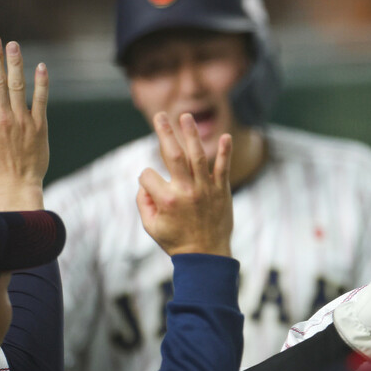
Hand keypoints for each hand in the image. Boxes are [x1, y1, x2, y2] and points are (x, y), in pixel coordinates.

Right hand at [137, 111, 232, 256]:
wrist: (207, 255)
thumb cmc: (176, 241)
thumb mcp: (151, 227)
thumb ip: (144, 202)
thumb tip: (145, 181)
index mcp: (167, 200)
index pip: (148, 175)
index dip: (145, 179)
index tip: (151, 188)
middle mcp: (187, 191)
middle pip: (173, 154)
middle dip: (165, 132)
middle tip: (160, 115)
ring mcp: (206, 189)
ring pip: (198, 156)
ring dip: (192, 134)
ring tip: (187, 117)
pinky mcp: (222, 191)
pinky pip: (224, 168)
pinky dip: (225, 152)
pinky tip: (226, 136)